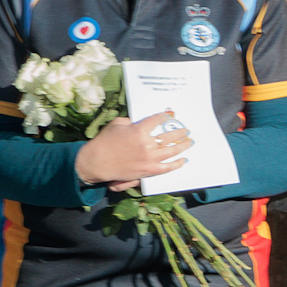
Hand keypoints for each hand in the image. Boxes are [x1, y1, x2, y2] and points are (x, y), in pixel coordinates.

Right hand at [74, 110, 191, 186]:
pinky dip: (177, 164)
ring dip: (183, 146)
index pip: (156, 120)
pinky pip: (167, 167)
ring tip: (189, 142)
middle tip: (186, 130)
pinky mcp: (148, 170)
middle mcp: (147, 144)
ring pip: (172, 151)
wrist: (97, 162)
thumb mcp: (116, 124)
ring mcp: (150, 158)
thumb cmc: (104, 141)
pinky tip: (183, 160)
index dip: (163, 117)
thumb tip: (139, 123)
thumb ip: (131, 122)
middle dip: (179, 132)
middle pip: (169, 137)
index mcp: (139, 130)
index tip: (167, 116)